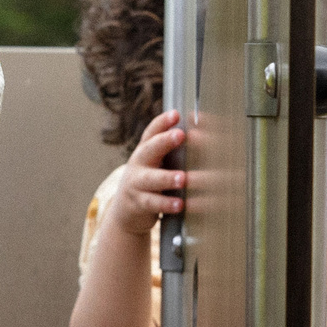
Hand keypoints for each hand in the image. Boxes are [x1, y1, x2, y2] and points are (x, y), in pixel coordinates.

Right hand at [105, 110, 185, 236]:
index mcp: (145, 150)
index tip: (176, 114)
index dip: (163, 122)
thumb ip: (173, 149)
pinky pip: (153, 203)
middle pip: (150, 149)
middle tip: (181, 135)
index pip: (152, 132)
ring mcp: (136, 184)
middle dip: (165, 141)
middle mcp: (138, 164)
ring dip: (168, 177)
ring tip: (183, 178)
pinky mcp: (139, 204)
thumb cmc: (149, 180)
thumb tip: (200, 133)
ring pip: (151, 179)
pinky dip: (167, 204)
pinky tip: (180, 204)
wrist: (126, 212)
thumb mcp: (157, 162)